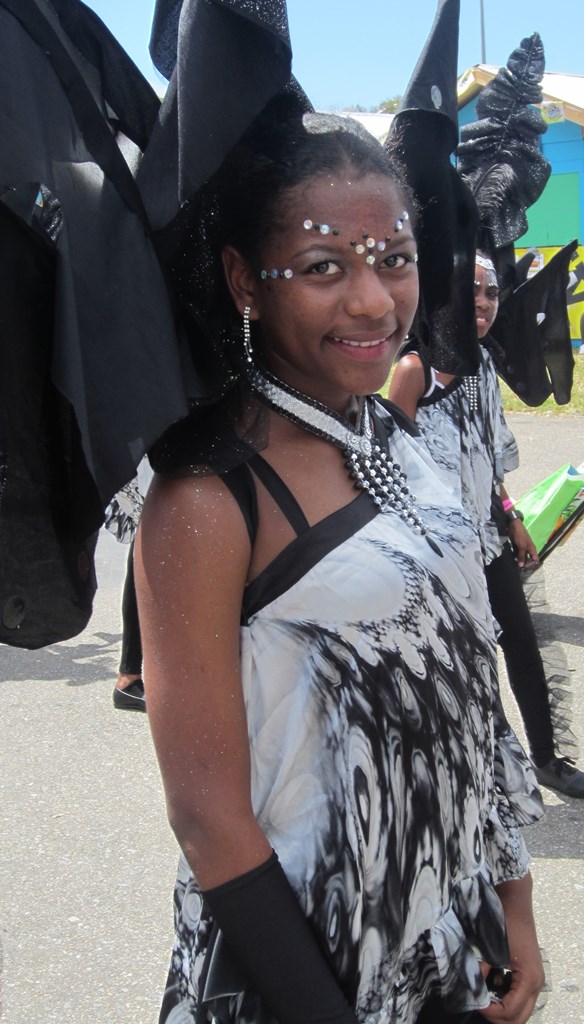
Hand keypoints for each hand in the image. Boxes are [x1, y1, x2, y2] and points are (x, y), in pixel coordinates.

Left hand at [479, 876, 544, 1023]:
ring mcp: (535, 980)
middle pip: (519, 1018)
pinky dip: (505, 996)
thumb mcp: (490, 951)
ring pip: (520, 1009)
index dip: (490, 1012)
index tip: (474, 1002)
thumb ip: (481, 974)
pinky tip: (491, 982)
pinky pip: (519, 996)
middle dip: (497, 1016)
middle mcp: (537, 984)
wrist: (514, 902)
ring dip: (502, 1007)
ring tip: (484, 993)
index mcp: (529, 980)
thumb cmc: (504, 923)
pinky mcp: (529, 974)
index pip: (509, 1012)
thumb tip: (472, 991)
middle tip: (479, 1005)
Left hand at [507, 519, 538, 568]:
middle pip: (528, 559)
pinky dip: (515, 556)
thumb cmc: (520, 535)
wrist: (513, 525)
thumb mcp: (522, 546)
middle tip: (518, 568)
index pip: (535, 559)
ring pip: (522, 556)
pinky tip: (511, 560)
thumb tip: (521, 566)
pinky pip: (517, 553)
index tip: (525, 568)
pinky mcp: (516, 546)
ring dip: (519, 560)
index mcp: (532, 548)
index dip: (531, 564)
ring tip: (514, 565)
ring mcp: (522, 547)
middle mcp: (528, 549)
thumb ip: (522, 556)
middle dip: (524, 563)